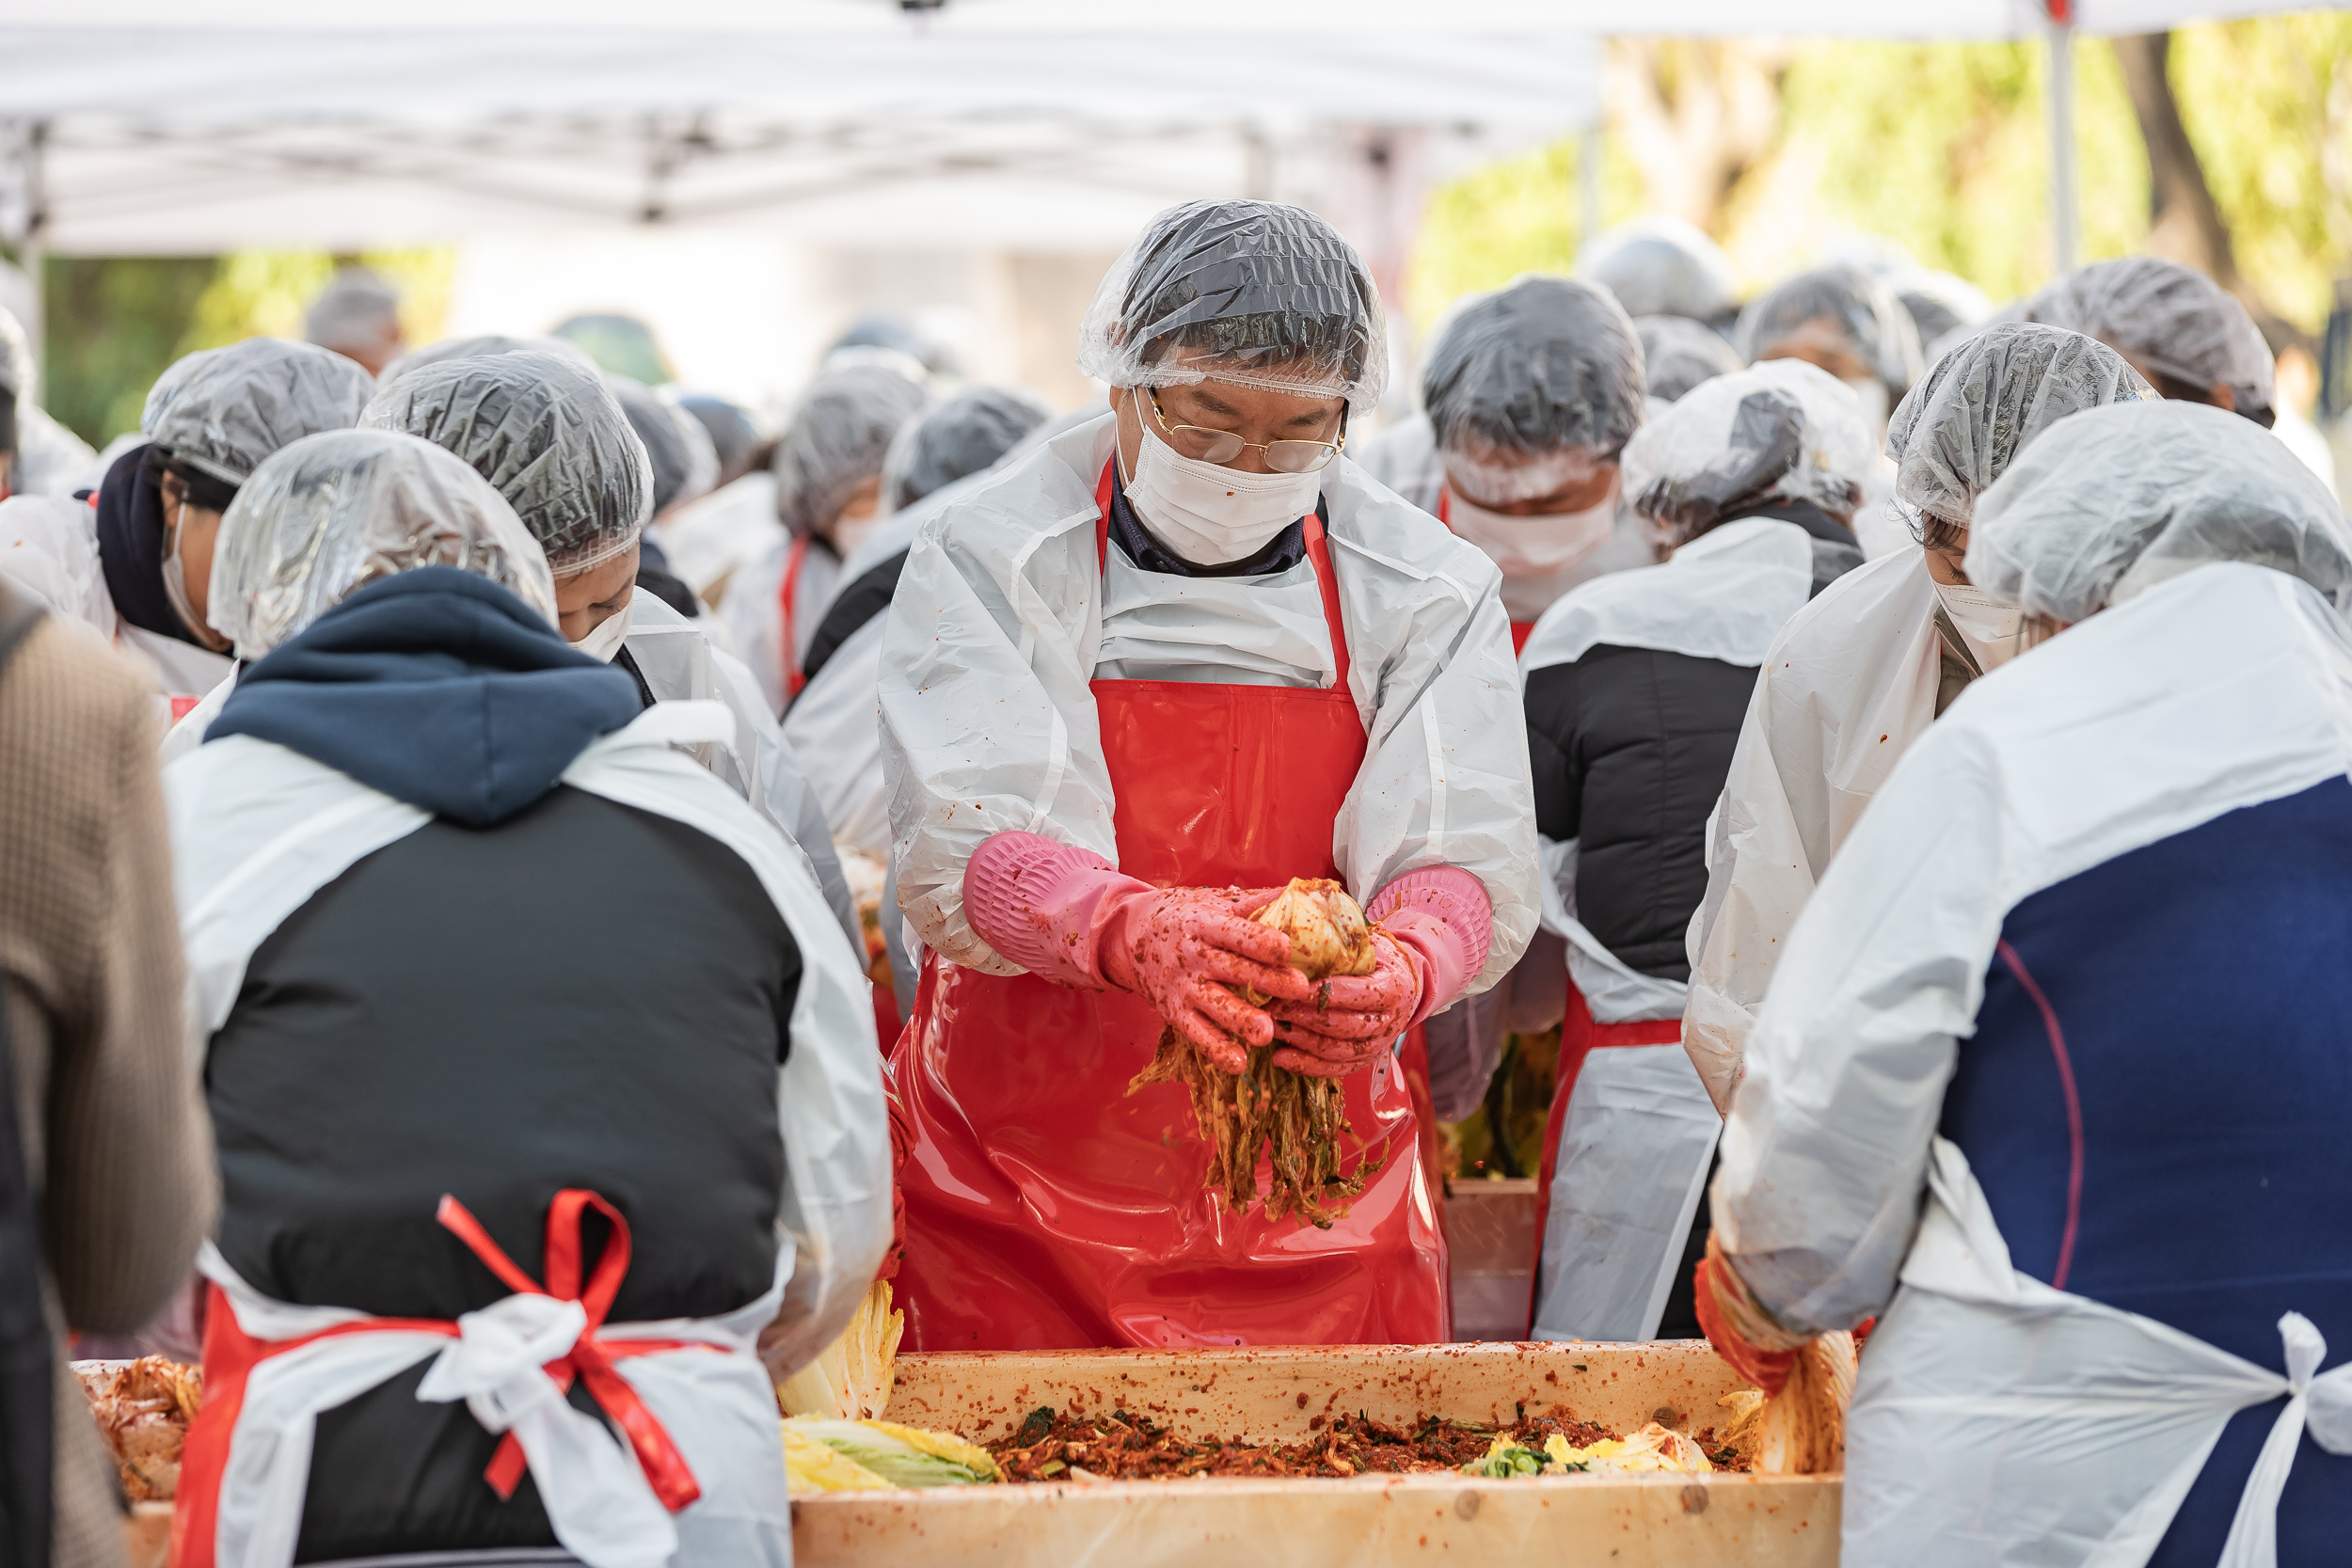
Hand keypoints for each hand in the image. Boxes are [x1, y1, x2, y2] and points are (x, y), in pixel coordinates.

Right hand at [1107, 887, 1314, 1072]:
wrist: (1131, 935)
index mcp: (1204, 924)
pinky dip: (1216, 1050)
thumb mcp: (1211, 902)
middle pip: (1232, 969)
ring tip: (1267, 1033)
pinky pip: (1197, 1034)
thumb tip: (1297, 893)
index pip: (1234, 932)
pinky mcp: (1175, 1013)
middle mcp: (1193, 956)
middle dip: (1266, 980)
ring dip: (1241, 1020)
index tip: (1286, 948)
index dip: (1259, 940)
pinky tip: (1239, 1064)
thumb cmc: (1185, 916)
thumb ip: (1251, 903)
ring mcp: (1183, 987)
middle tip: (1299, 989)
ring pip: (1215, 1006)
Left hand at [1262, 932, 1423, 1077]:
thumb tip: (1294, 932)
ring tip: (1271, 1028)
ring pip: (1337, 1051)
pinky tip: (1280, 1057)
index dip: (1325, 993)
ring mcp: (1378, 1045)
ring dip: (1301, 1041)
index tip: (1294, 987)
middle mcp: (1390, 1022)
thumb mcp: (1369, 943)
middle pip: (1345, 1026)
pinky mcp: (1364, 1060)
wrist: (1405, 982)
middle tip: (1272, 1007)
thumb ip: (1341, 943)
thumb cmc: (1379, 958)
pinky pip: (1335, 1070)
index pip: (1358, 994)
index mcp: (1394, 987)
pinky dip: (1307, 1066)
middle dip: (1305, 1017)